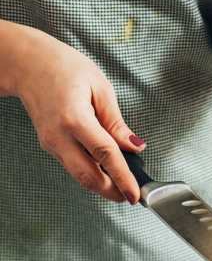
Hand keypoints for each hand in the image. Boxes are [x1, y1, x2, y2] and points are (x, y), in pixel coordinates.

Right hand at [11, 25, 143, 201]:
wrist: (27, 64)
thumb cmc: (63, 67)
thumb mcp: (100, 88)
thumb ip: (117, 122)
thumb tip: (134, 146)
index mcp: (74, 118)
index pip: (105, 155)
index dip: (123, 177)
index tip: (135, 192)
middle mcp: (59, 136)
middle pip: (88, 176)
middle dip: (112, 191)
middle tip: (131, 196)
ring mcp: (51, 143)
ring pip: (79, 176)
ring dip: (102, 186)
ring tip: (122, 186)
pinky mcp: (50, 146)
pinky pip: (73, 166)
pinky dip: (91, 174)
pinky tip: (106, 172)